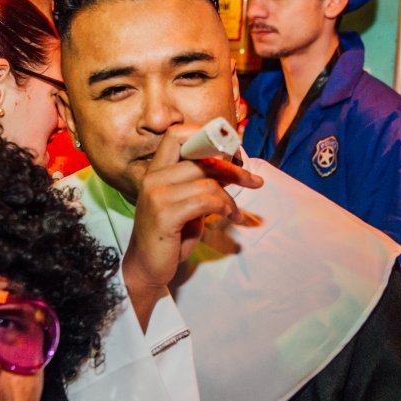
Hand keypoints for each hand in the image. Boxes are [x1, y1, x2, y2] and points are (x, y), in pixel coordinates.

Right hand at [122, 124, 262, 327]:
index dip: (206, 134)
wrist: (147, 267)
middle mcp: (153, 176)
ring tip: (235, 213)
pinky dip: (224, 207)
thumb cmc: (170, 236)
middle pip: (201, 156)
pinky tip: (229, 217)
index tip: (230, 149)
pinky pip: (206, 200)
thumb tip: (232, 167)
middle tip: (253, 180)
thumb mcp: (188, 204)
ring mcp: (156, 194)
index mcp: (156, 169)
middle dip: (233, 168)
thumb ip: (203, 183)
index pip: (177, 133)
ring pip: (207, 180)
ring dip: (229, 197)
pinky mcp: (164, 213)